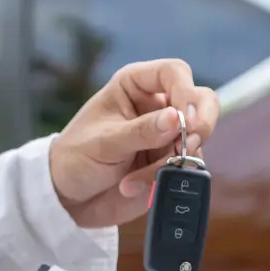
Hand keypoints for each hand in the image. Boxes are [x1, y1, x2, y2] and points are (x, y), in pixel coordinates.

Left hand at [50, 58, 220, 227]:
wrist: (68, 198)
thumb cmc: (76, 159)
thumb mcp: (103, 143)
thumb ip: (140, 131)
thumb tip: (175, 118)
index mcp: (135, 86)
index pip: (174, 72)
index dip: (185, 92)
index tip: (184, 121)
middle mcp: (157, 107)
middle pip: (201, 100)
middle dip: (201, 123)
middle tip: (188, 144)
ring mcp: (166, 136)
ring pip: (196, 139)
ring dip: (173, 161)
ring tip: (134, 180)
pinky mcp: (170, 164)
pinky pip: (187, 168)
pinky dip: (166, 180)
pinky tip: (134, 187)